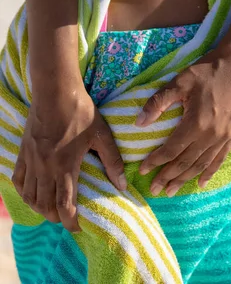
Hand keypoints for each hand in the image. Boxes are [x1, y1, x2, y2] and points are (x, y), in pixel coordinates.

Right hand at [12, 83, 126, 231]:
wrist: (55, 91)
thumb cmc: (81, 111)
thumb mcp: (102, 134)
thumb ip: (112, 160)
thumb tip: (123, 184)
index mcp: (65, 166)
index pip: (65, 205)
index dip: (71, 221)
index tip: (79, 227)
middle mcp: (45, 168)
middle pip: (45, 205)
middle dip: (57, 218)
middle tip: (68, 219)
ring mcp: (32, 160)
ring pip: (30, 196)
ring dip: (40, 208)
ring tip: (51, 210)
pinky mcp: (24, 151)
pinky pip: (19, 179)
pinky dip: (24, 192)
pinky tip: (32, 193)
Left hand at [136, 47, 230, 195]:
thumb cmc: (206, 71)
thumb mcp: (179, 82)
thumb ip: (158, 102)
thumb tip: (139, 122)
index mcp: (195, 123)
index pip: (171, 149)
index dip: (156, 161)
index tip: (142, 170)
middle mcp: (210, 135)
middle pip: (185, 162)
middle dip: (167, 177)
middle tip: (154, 190)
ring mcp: (223, 137)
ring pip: (201, 165)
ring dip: (185, 179)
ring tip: (171, 191)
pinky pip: (219, 159)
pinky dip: (209, 173)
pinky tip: (201, 183)